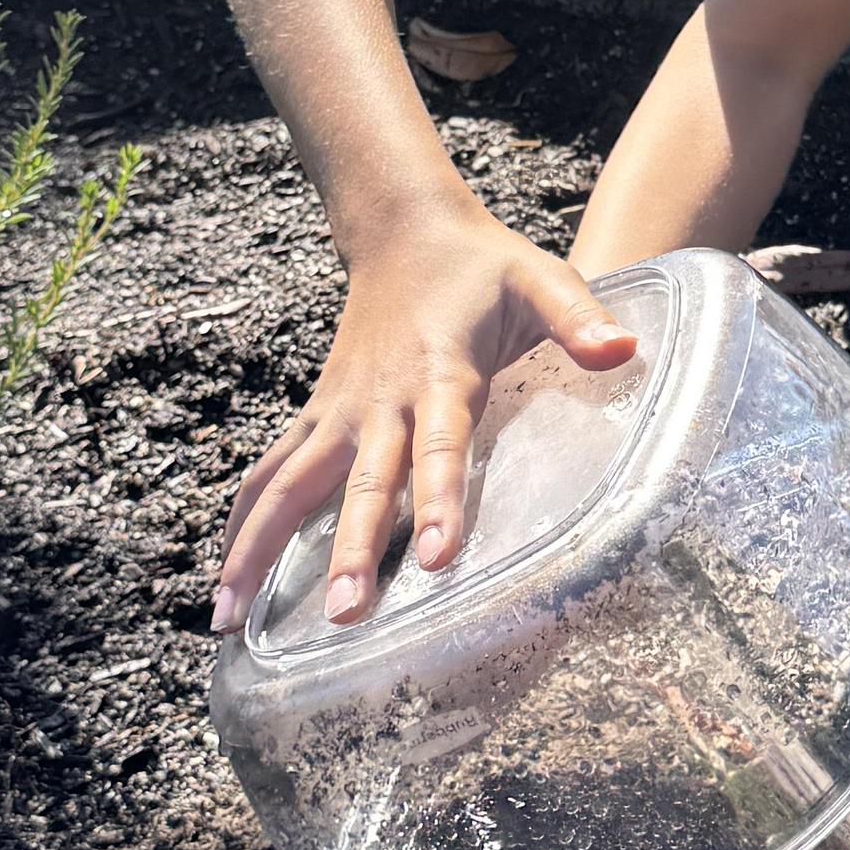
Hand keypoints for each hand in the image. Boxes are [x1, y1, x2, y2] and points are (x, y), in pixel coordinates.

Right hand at [213, 212, 634, 634]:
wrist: (405, 230)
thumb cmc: (482, 265)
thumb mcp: (539, 280)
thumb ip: (578, 318)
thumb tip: (625, 351)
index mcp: (440, 372)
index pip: (441, 442)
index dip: (441, 496)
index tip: (439, 555)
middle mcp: (379, 398)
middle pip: (361, 482)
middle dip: (352, 550)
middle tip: (344, 615)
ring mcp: (339, 409)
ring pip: (289, 484)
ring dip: (258, 548)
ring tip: (229, 620)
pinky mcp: (318, 415)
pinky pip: (271, 472)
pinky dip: (243, 521)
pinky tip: (225, 580)